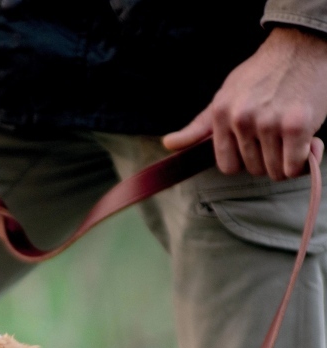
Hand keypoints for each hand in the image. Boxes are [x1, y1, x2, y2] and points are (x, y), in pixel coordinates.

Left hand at [163, 27, 326, 179]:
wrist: (301, 46)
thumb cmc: (262, 75)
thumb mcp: (224, 96)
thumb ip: (199, 126)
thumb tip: (168, 143)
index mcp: (221, 114)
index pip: (228, 166)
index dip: (244, 161)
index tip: (255, 145)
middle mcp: (241, 119)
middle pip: (253, 170)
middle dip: (267, 159)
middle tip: (277, 133)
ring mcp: (269, 123)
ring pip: (274, 172)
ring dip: (286, 161)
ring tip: (289, 133)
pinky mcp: (296, 126)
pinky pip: (294, 168)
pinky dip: (303, 161)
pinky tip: (307, 141)